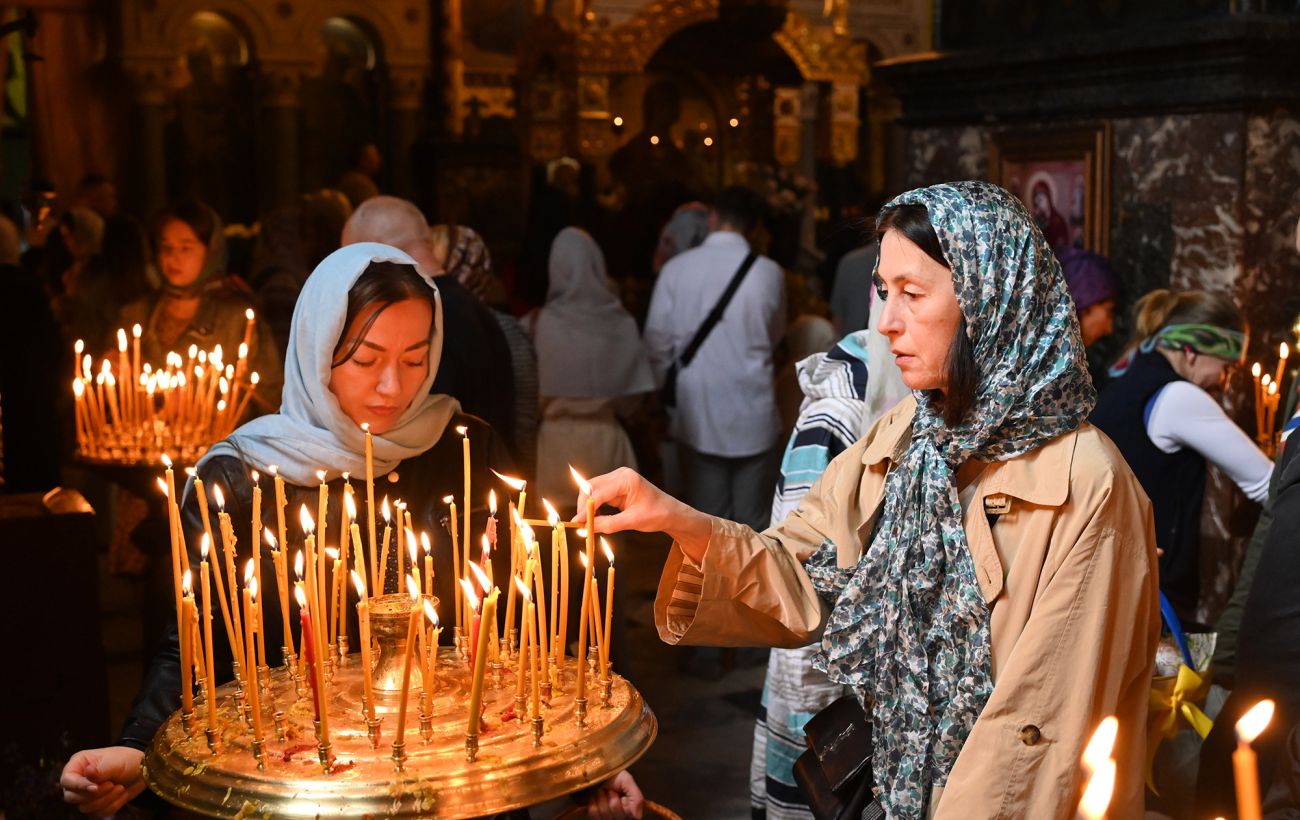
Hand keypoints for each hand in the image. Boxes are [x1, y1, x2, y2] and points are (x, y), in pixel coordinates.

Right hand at [60, 746, 145, 815]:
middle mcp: (78, 780)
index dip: (79, 786)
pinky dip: (113, 805)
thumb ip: (100, 770)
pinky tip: (122, 794)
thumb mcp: (114, 762)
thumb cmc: (126, 760)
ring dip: (106, 799)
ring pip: (85, 808)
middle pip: (72, 798)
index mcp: (78, 764)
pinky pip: (98, 813)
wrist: (143, 770)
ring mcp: (85, 794)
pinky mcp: (96, 805)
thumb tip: (88, 772)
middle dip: (95, 795)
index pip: (67, 780)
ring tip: (120, 787)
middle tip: (112, 784)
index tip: (96, 787)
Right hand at [573, 467, 711, 562]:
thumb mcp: (632, 522)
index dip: (587, 508)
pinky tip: (596, 518)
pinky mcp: (616, 486)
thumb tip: (586, 527)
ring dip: (588, 506)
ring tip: (588, 523)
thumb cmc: (656, 514)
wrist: (670, 512)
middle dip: (585, 505)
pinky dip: (595, 506)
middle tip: (580, 524)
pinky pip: (599, 494)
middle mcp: (620, 475)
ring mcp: (617, 479)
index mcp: (627, 479)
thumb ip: (608, 524)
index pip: (599, 492)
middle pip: (592, 487)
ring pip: (593, 490)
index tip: (577, 522)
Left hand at [586, 770, 643, 818]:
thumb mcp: (627, 781)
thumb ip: (636, 797)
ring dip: (602, 799)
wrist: (598, 771)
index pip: (631, 816)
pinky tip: (595, 796)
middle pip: (618, 816)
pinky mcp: (594, 815)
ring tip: (603, 791)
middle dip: (613, 799)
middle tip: (611, 791)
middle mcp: (619, 816)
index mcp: (629, 809)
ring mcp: (605, 816)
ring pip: (605, 814)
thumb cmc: (614, 776)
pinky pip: (594, 813)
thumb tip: (637, 817)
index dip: (625, 804)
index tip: (623, 796)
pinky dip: (593, 801)